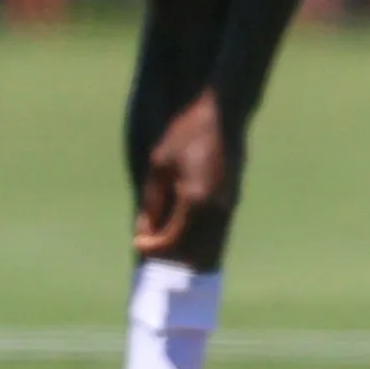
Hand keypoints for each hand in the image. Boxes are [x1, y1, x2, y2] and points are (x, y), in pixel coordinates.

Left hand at [134, 91, 238, 257]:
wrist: (220, 113)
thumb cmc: (186, 134)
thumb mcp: (159, 165)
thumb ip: (152, 202)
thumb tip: (145, 230)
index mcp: (195, 200)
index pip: (172, 240)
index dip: (152, 247)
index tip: (137, 244)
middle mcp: (216, 208)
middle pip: (192, 249)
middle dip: (169, 254)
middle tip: (149, 248)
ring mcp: (228, 205)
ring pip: (206, 243)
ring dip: (185, 248)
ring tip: (163, 241)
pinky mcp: (232, 199)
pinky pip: (215, 230)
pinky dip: (197, 237)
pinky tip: (181, 230)